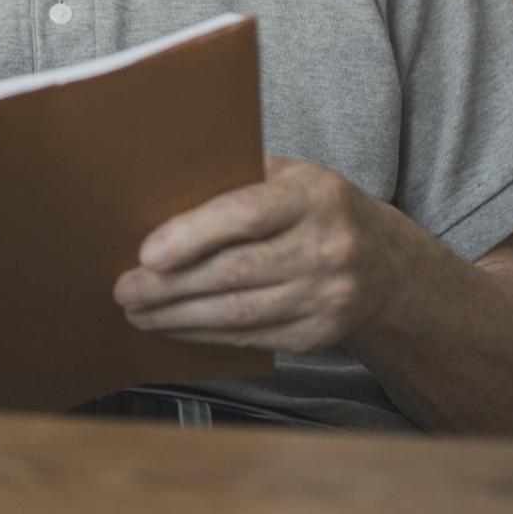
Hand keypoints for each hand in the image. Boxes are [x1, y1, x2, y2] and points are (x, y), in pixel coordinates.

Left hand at [113, 155, 397, 351]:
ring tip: (137, 312)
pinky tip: (174, 326)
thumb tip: (159, 192)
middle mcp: (327, 247)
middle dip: (169, 286)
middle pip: (234, 272)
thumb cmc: (318, 210)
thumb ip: (239, 178)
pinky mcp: (318, 334)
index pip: (247, 214)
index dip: (193, 235)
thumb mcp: (292, 177)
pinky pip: (249, 337)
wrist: (388, 265)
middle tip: (124, 289)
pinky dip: (204, 334)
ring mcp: (327, 296)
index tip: (147, 253)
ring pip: (237, 313)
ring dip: (177, 317)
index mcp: (315, 196)